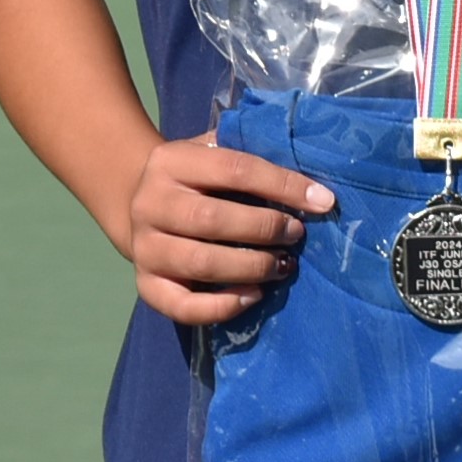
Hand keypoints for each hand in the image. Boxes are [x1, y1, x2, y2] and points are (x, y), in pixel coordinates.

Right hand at [123, 136, 334, 324]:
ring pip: (201, 263)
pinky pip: (184, 306)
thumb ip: (250, 157)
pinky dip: (223, 306)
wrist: (138, 204)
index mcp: (169, 161)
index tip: (323, 202)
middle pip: (212, 219)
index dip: (282, 185)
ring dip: (252, 267)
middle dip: (265, 228)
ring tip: (282, 265)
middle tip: (297, 235)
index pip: (233, 169)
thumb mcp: (212, 154)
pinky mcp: (146, 284)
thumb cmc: (195, 180)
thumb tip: (310, 184)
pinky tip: (254, 295)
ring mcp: (145, 247)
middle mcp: (149, 203)